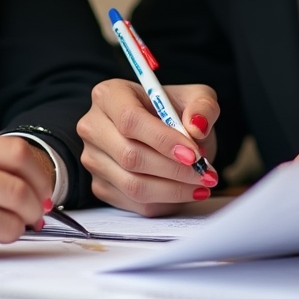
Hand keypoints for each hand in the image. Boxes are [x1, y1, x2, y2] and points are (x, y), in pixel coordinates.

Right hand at [77, 79, 218, 215]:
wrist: (163, 132)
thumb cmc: (174, 111)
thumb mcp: (195, 98)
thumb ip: (202, 107)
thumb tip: (197, 128)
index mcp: (109, 95)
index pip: (130, 120)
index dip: (163, 140)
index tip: (194, 155)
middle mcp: (93, 125)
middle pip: (130, 156)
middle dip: (174, 170)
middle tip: (205, 173)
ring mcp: (93, 158)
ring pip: (133, 184)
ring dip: (173, 190)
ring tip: (201, 183)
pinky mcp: (100, 186)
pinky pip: (134, 203)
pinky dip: (165, 202)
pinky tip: (184, 191)